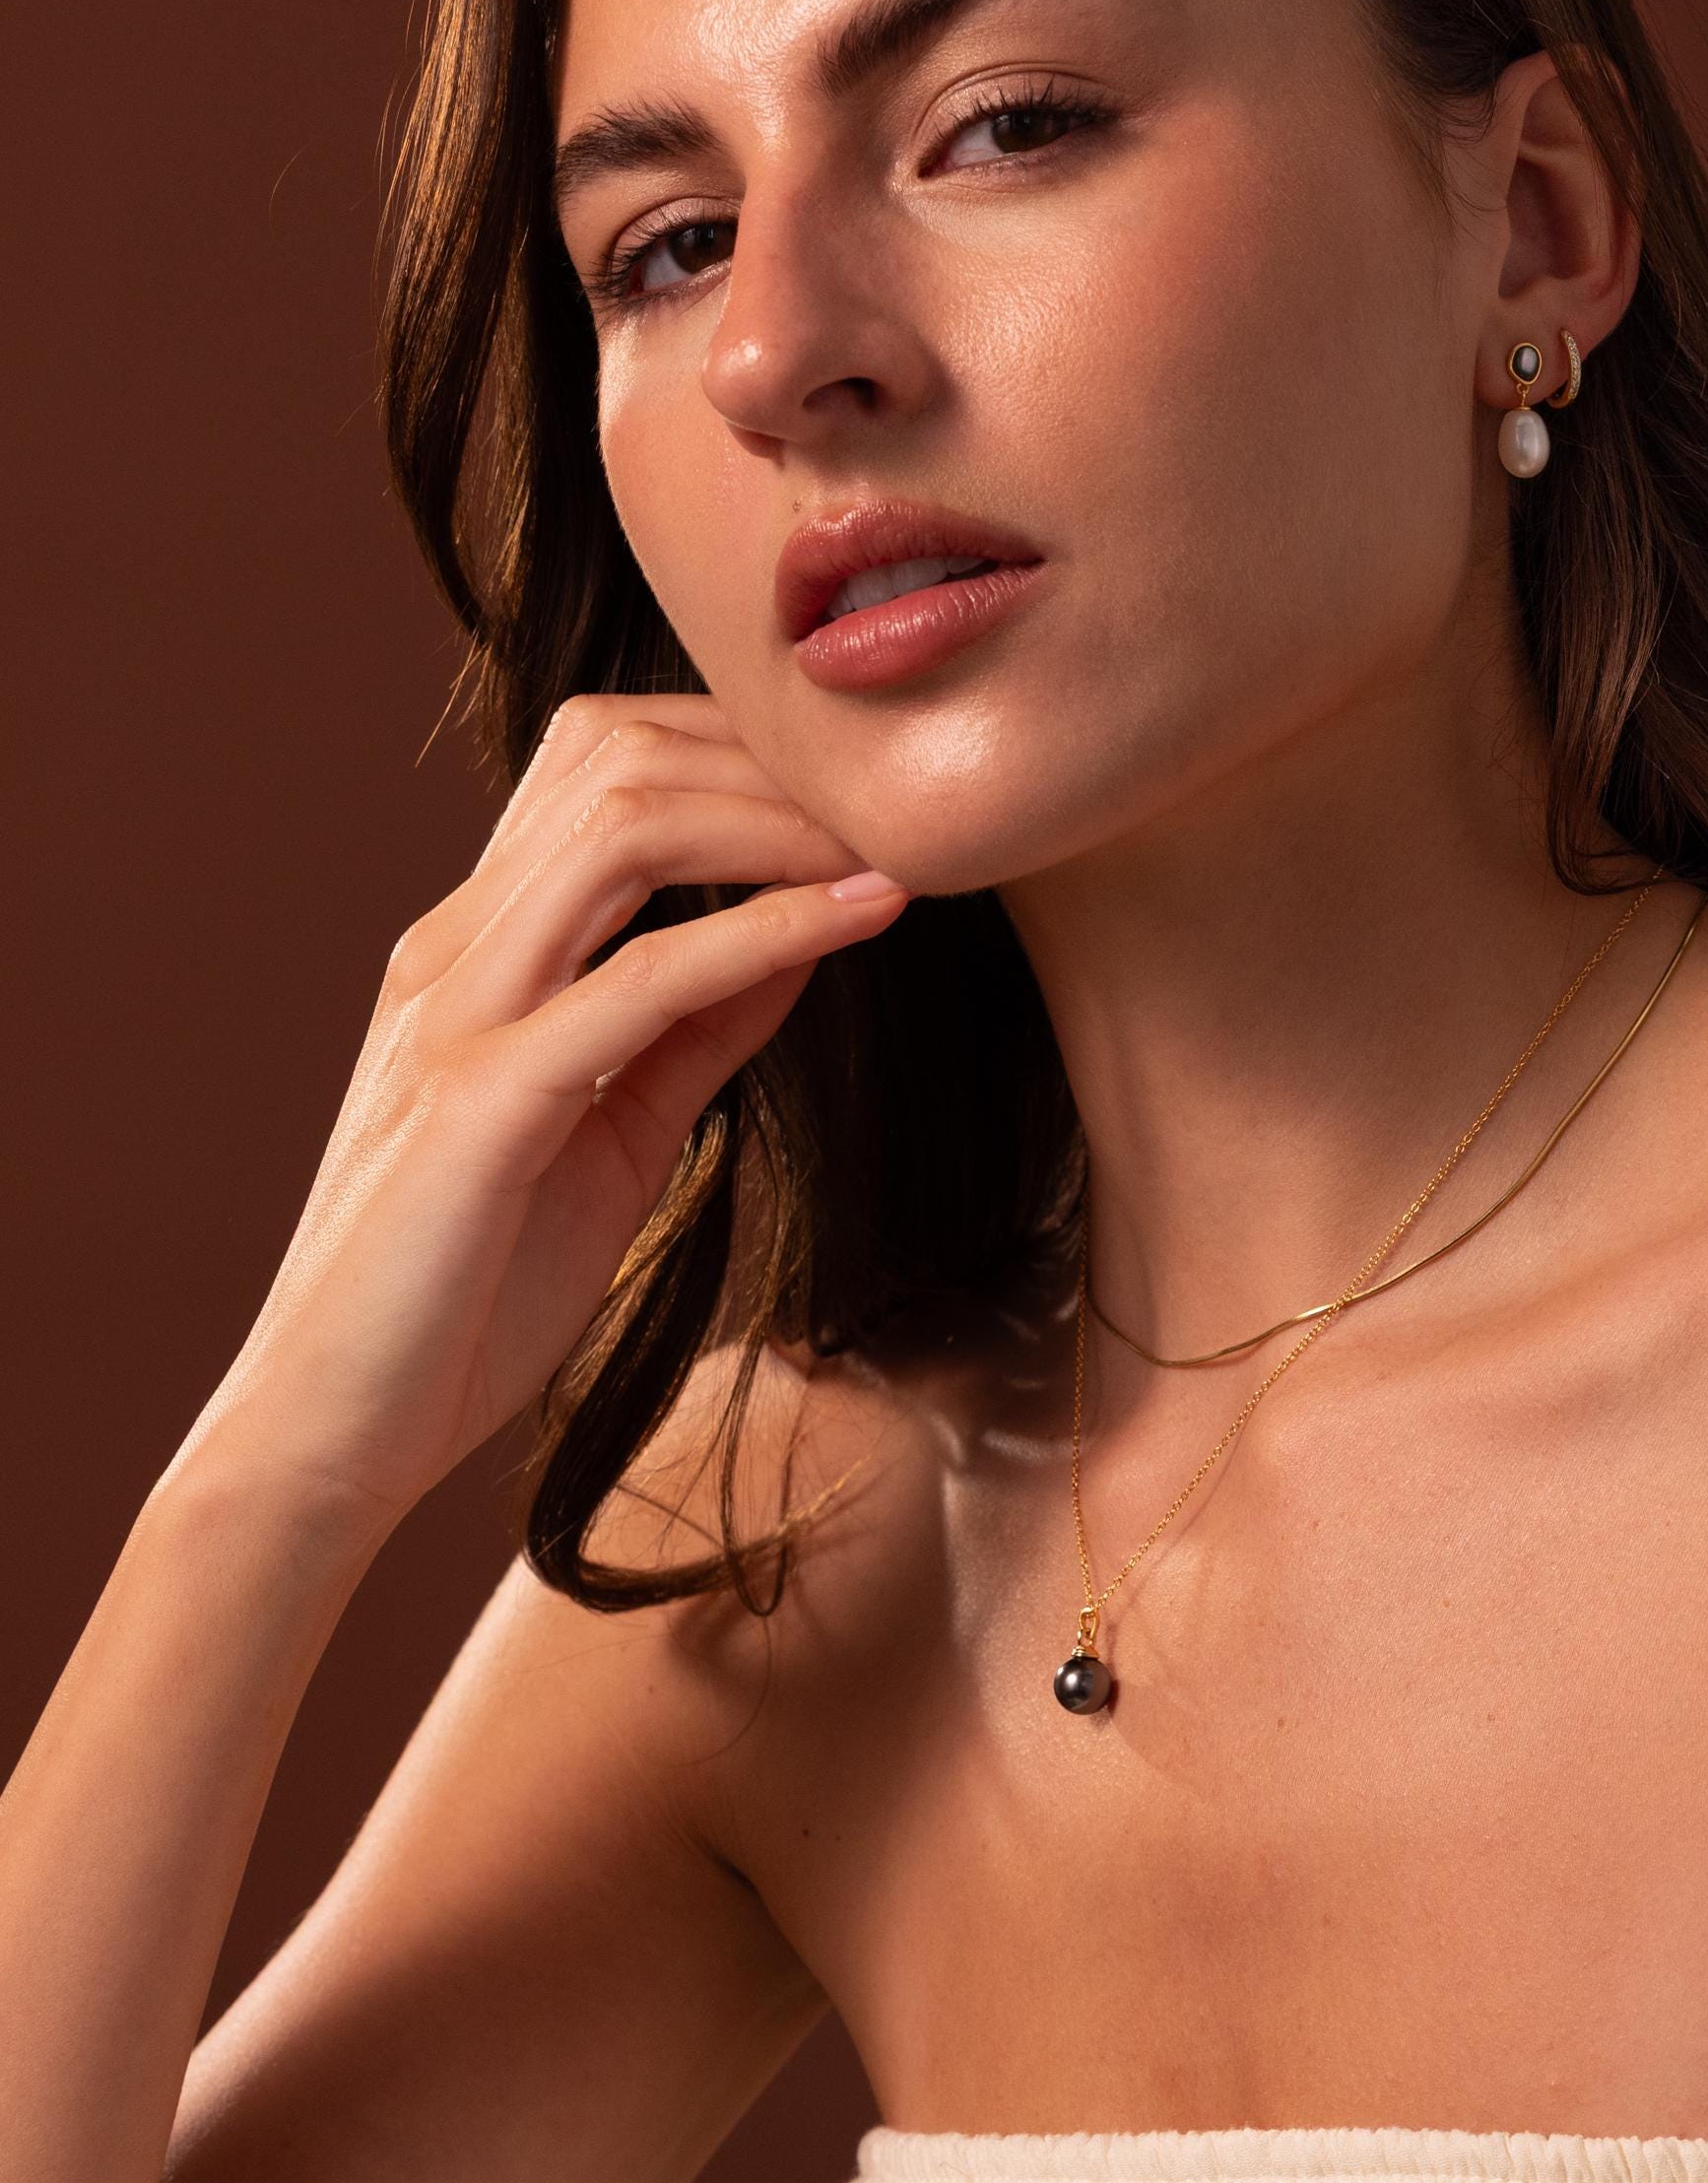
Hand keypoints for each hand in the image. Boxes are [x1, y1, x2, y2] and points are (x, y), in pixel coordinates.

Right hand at [194, 694, 908, 1528]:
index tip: (861, 791)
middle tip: (899, 797)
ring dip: (779, 821)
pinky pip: (643, 978)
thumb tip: (805, 930)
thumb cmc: (469, 1289)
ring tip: (896, 841)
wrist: (333, 1431)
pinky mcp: (480, 1099)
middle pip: (617, 762)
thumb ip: (700, 1026)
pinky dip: (769, 929)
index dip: (739, 751)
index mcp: (473, 950)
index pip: (601, 767)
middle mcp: (452, 952)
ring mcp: (456, 1015)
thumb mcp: (618, 1129)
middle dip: (770, 759)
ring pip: (623, 831)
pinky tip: (866, 912)